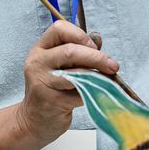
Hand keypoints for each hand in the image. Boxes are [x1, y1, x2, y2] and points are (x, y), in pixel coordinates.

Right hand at [16, 20, 118, 146]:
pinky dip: (93, 92)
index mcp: (40, 49)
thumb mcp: (60, 65)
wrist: (35, 120)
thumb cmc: (53, 89)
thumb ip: (78, 50)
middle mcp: (37, 63)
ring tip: (109, 79)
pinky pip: (79, 93)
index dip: (80, 35)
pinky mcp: (52, 101)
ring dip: (98, 75)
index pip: (59, 29)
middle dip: (96, 57)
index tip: (94, 46)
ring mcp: (42, 82)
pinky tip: (98, 93)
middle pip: (70, 51)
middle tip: (113, 65)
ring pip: (76, 73)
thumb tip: (97, 39)